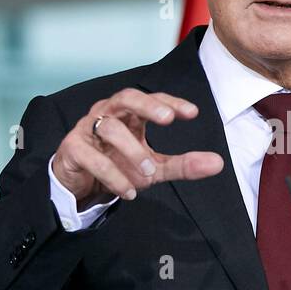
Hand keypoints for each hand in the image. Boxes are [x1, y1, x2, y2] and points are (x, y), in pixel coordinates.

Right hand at [52, 89, 223, 207]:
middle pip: (126, 98)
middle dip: (148, 106)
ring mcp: (87, 129)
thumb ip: (183, 164)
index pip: (151, 99)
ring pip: (109, 128)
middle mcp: (107, 114)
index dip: (170, 102)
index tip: (192, 113)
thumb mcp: (154, 168)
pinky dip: (112, 175)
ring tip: (149, 171)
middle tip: (168, 120)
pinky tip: (128, 191)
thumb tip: (217, 163)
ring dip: (132, 150)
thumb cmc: (117, 166)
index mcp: (128, 114)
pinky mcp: (72, 149)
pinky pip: (92, 157)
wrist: (79, 185)